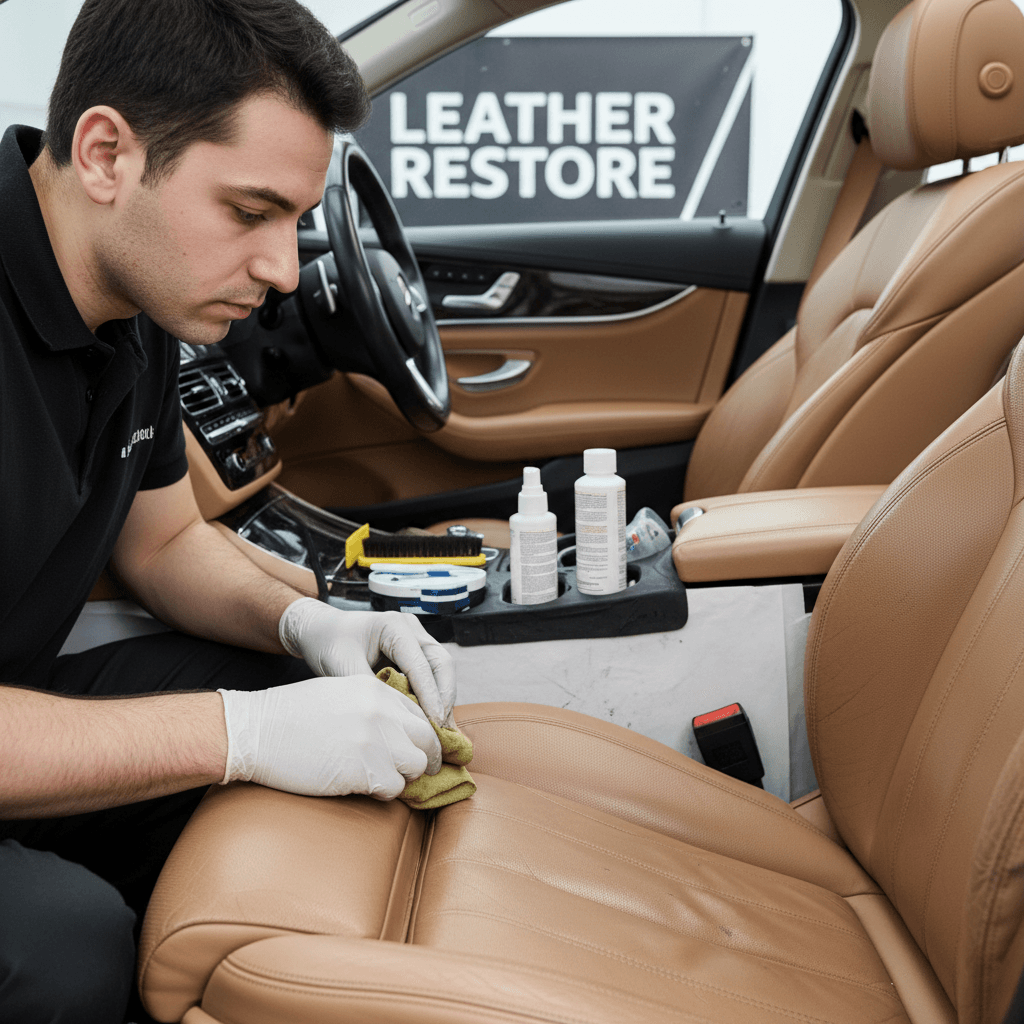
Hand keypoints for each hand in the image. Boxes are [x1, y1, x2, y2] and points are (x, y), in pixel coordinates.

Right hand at [217, 675, 442, 798]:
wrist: (257, 731)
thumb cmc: (290, 715)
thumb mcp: (338, 694)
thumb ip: (371, 706)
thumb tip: (396, 729)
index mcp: (375, 689)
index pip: (419, 713)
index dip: (423, 735)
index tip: (420, 749)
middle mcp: (381, 711)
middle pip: (427, 739)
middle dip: (427, 757)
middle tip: (419, 771)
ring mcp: (375, 740)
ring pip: (416, 765)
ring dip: (404, 776)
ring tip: (384, 778)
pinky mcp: (364, 769)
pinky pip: (394, 787)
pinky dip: (385, 792)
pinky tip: (366, 786)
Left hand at [278, 598, 455, 725]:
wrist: (320, 631)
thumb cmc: (328, 642)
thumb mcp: (342, 665)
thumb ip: (367, 688)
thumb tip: (391, 718)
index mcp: (394, 626)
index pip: (420, 663)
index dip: (430, 694)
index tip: (434, 724)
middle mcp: (410, 628)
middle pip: (441, 662)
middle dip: (445, 696)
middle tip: (443, 730)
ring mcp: (415, 638)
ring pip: (440, 669)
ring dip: (442, 698)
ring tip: (442, 730)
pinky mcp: (413, 652)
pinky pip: (430, 674)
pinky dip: (432, 697)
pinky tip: (430, 720)